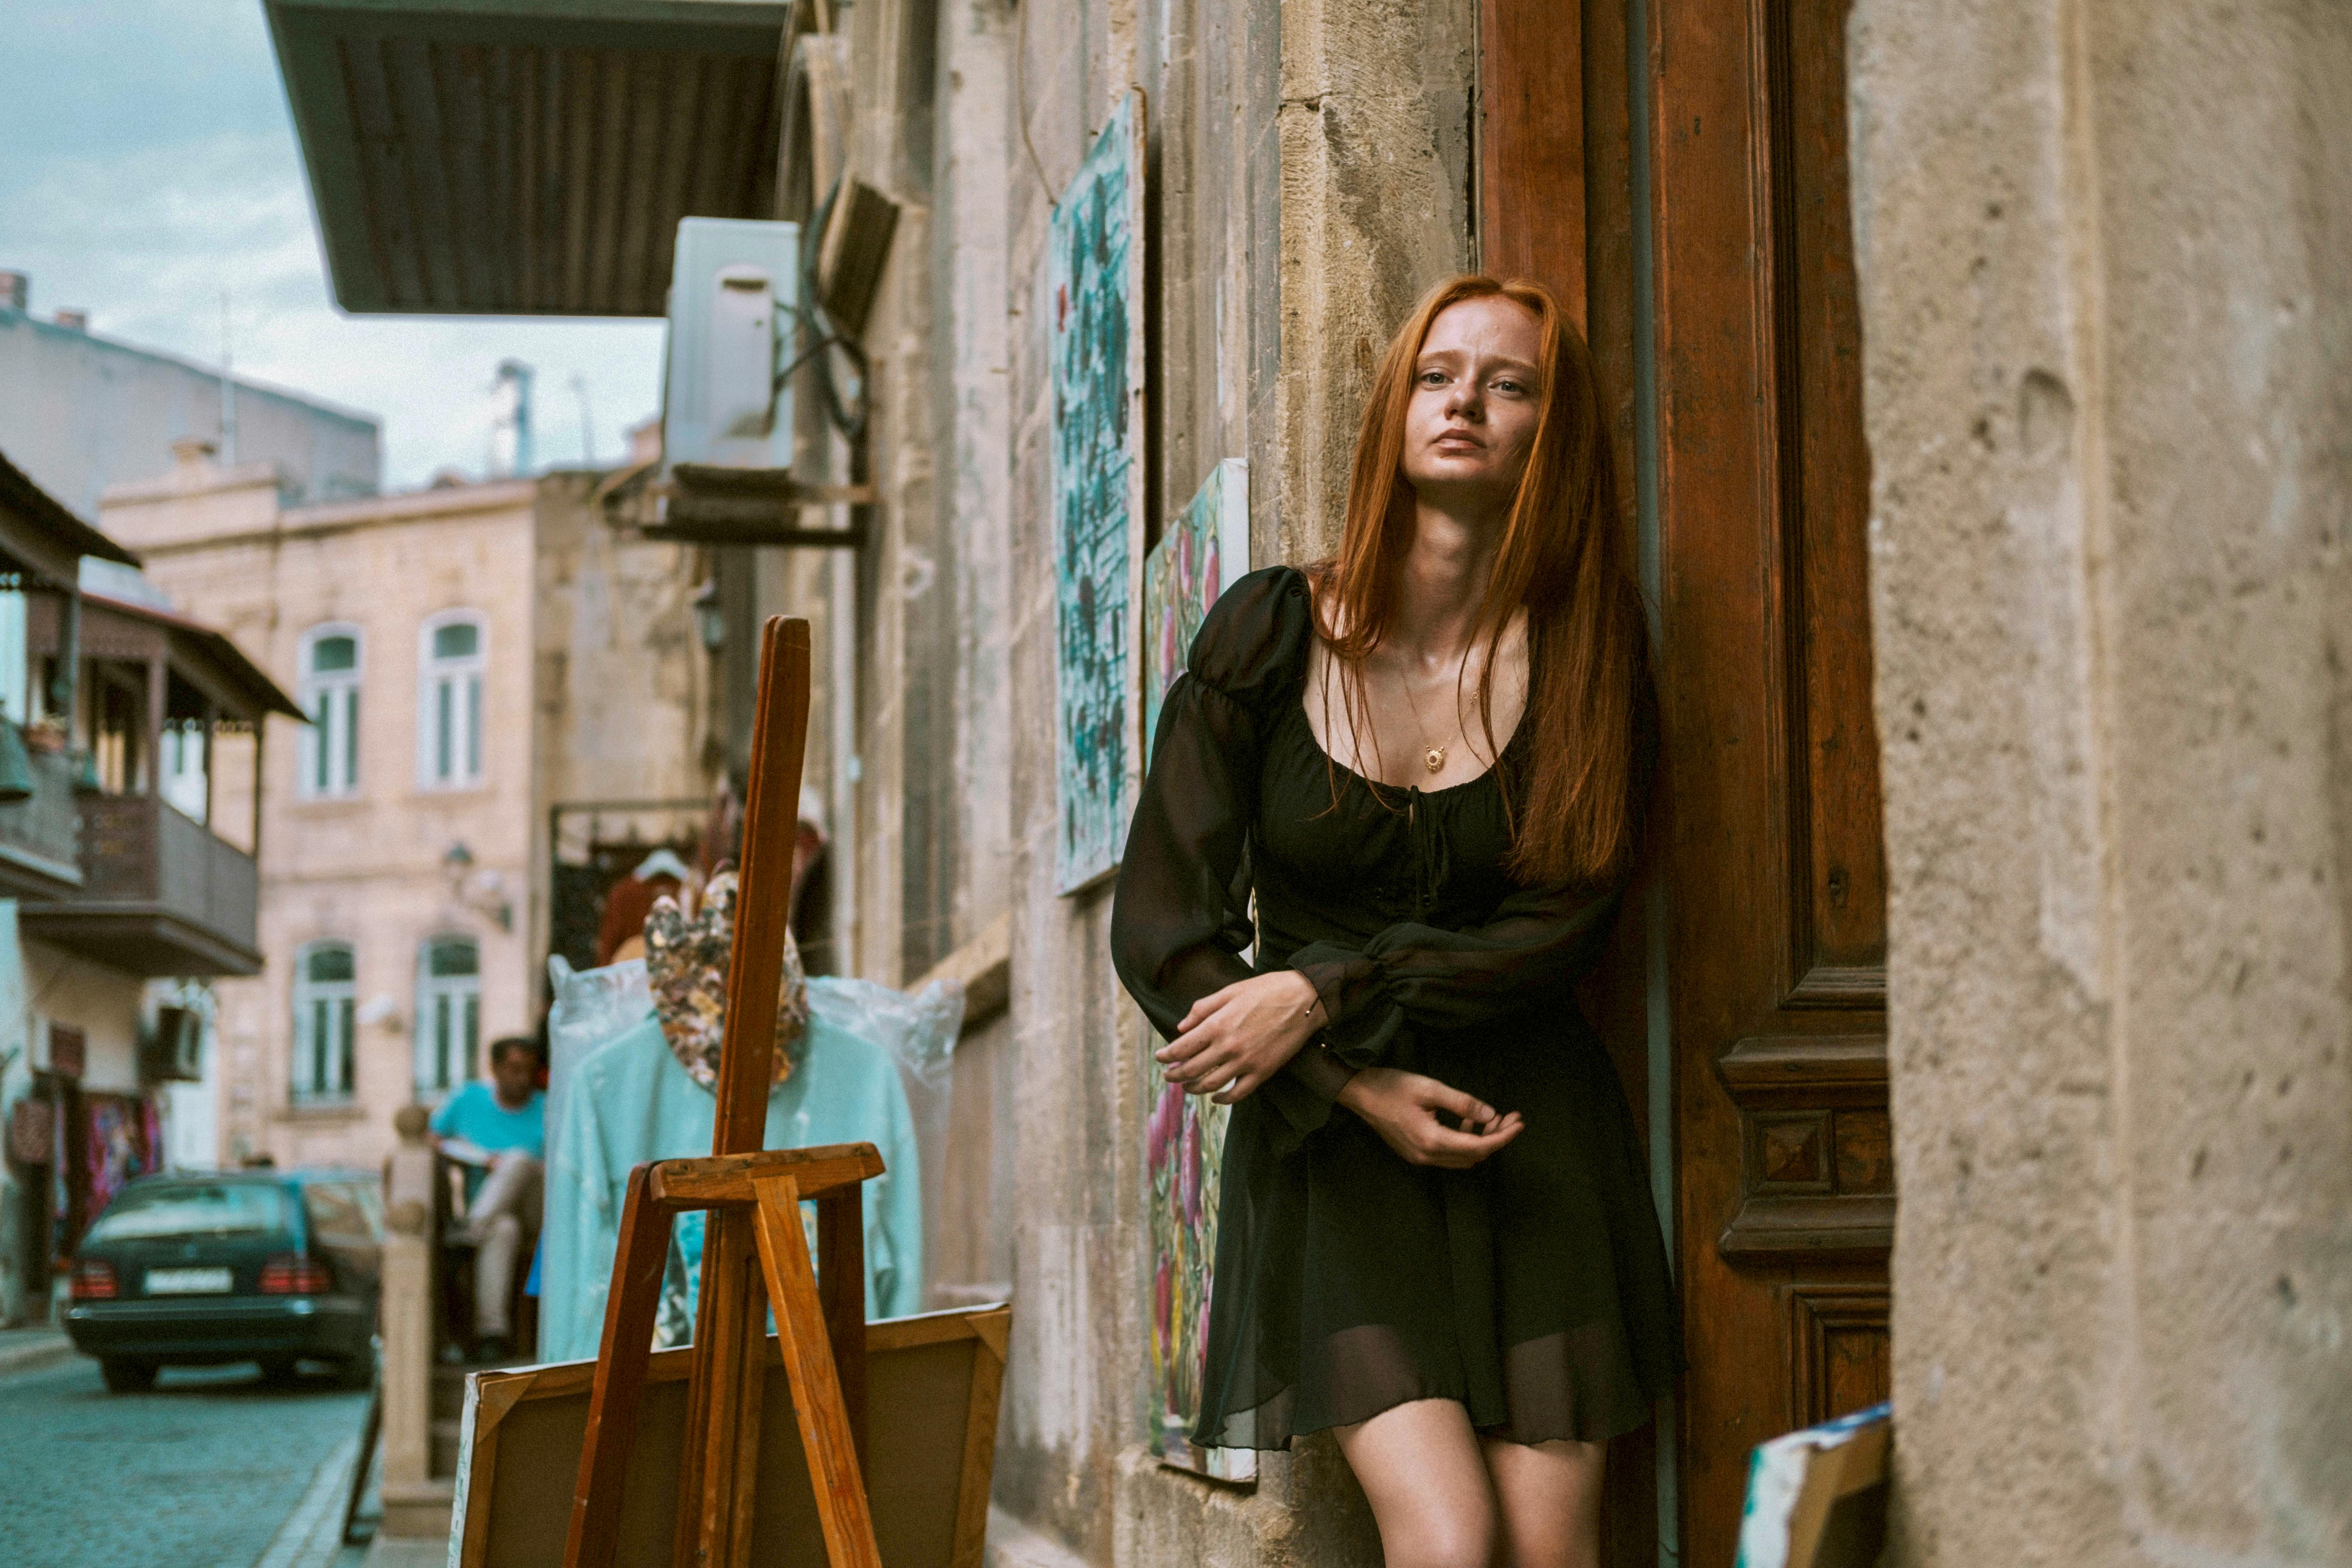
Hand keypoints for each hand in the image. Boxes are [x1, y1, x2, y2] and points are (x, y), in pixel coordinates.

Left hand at [1156, 971, 1324, 1103]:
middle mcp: (1228, 1046)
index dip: (1166, 1055)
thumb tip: (1181, 1027)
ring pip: (1210, 1085)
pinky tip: (1216, 1097)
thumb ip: (1202, 1009)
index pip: (1181, 1048)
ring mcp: (1246, 1062)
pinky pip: (1238, 1094)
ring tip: (1187, 1086)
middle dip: (1175, 1075)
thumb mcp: (1230, 991)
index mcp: (1217, 1024)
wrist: (1304, 999)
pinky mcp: (1262, 1072)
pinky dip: (1223, 1099)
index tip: (1159, 1057)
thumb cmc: (1267, 990)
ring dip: (1194, 1088)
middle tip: (1168, 1075)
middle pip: (1191, 1070)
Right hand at [1337, 1068, 1523, 1167]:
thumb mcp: (1430, 1088)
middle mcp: (1426, 1156)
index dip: (1503, 1137)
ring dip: (1480, 1141)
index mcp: (1431, 1140)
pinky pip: (1448, 1154)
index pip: (1478, 1147)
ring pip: (1462, 1157)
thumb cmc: (1391, 1086)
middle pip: (1473, 1155)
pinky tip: (1466, 1122)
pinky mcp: (1415, 1153)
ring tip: (1491, 1118)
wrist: (1358, 1093)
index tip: (1520, 1123)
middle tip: (1510, 1117)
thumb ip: (1462, 1103)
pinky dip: (1463, 1142)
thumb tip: (1490, 1116)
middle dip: (1496, 1138)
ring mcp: (1419, 1157)